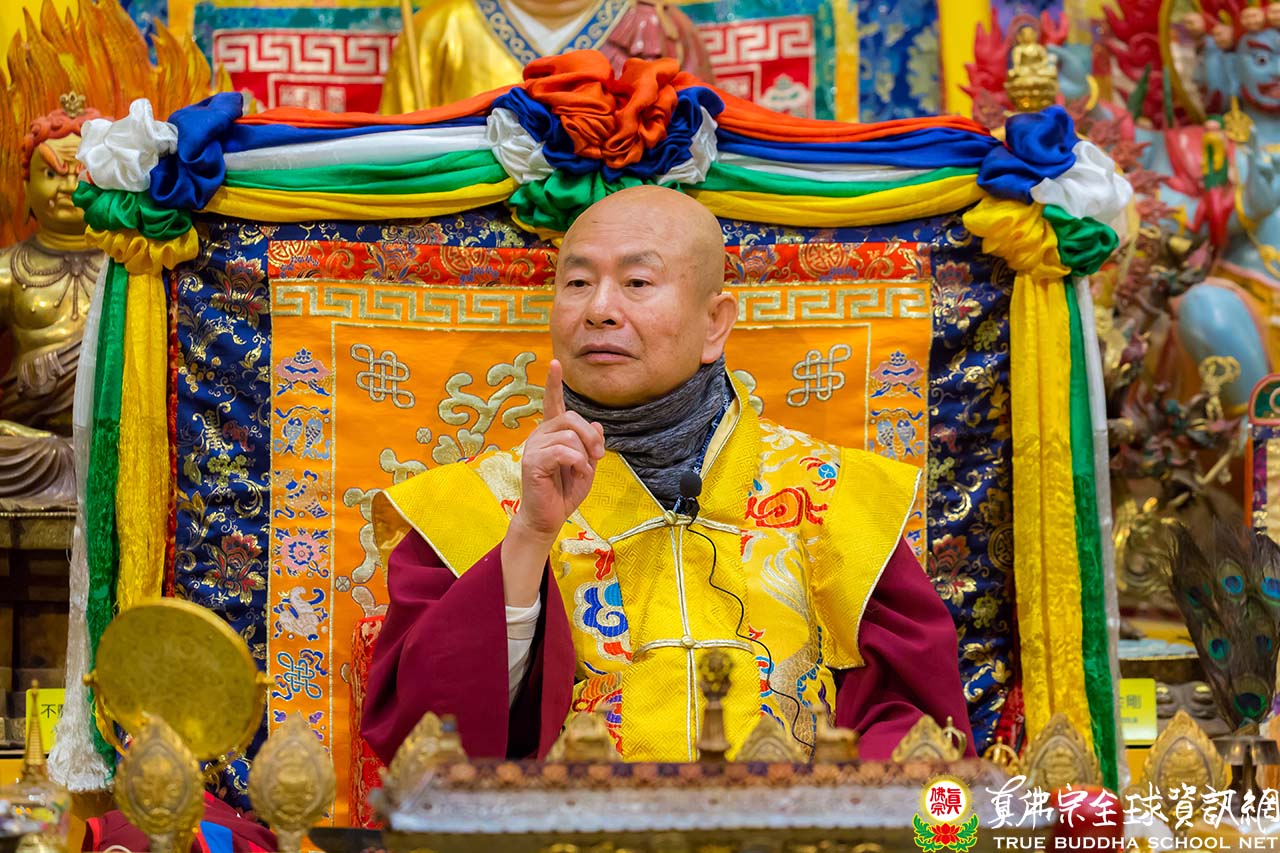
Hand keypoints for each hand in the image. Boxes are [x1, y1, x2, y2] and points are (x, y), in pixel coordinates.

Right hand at [501, 360, 604, 605]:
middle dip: (591, 436)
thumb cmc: (564, 492)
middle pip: (571, 418)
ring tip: (582, 469)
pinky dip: (576, 462)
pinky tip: (575, 472)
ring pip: (569, 435)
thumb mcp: (586, 466)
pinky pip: (562, 451)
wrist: (548, 517)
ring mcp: (533, 447)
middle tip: (598, 456)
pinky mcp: (532, 461)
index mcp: (552, 434)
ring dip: (584, 454)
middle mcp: (540, 435)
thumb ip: (591, 445)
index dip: (553, 383)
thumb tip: (597, 425)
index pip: (552, 403)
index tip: (555, 362)